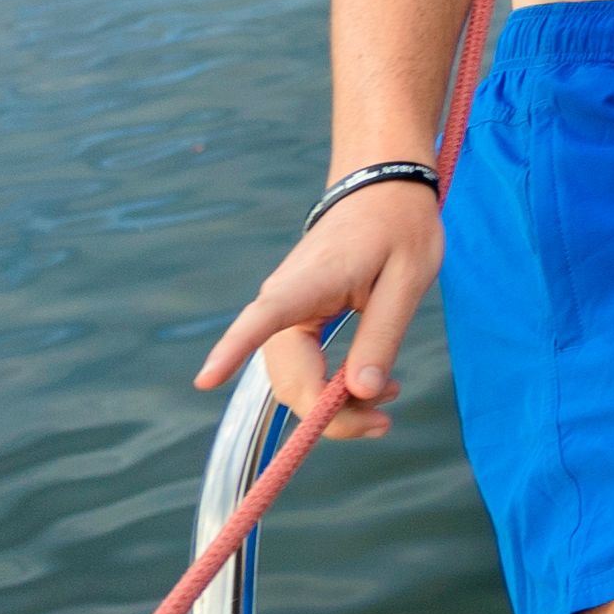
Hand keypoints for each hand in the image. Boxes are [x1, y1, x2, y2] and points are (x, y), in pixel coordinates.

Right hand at [191, 182, 443, 440]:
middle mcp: (282, 301)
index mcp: (306, 282)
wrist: (383, 190)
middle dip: (328, 414)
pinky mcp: (295, 321)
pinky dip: (330, 388)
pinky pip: (303, 368)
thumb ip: (382, 336)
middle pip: (289, 377)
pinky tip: (369, 389)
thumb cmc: (399, 227)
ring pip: (294, 380)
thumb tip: (360, 393)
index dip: (233, 351)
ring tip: (387, 401)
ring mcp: (285, 314)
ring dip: (332, 405)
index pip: (262, 318)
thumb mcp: (407, 280)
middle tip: (384, 423)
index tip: (205, 379)